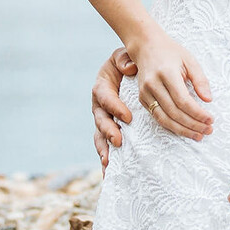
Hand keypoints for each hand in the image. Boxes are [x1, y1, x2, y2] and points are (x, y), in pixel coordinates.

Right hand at [92, 47, 137, 166]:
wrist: (130, 71)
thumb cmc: (129, 63)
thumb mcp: (125, 56)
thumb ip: (125, 59)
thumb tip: (129, 68)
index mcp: (102, 87)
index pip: (105, 97)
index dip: (114, 107)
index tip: (128, 117)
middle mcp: (99, 106)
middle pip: (100, 120)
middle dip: (108, 131)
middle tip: (119, 140)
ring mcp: (103, 120)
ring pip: (100, 136)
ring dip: (104, 148)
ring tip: (109, 161)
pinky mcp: (108, 131)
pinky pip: (105, 146)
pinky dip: (106, 158)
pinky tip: (108, 173)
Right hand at [129, 28, 214, 139]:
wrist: (146, 46)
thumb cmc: (171, 52)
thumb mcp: (190, 60)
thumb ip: (200, 80)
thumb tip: (208, 99)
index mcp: (167, 73)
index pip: (183, 100)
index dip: (197, 113)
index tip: (211, 119)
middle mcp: (153, 84)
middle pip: (174, 112)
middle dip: (192, 124)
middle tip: (208, 130)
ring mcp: (145, 92)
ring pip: (164, 119)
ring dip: (182, 130)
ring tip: (198, 134)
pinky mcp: (142, 98)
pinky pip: (157, 117)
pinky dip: (171, 126)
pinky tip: (184, 129)